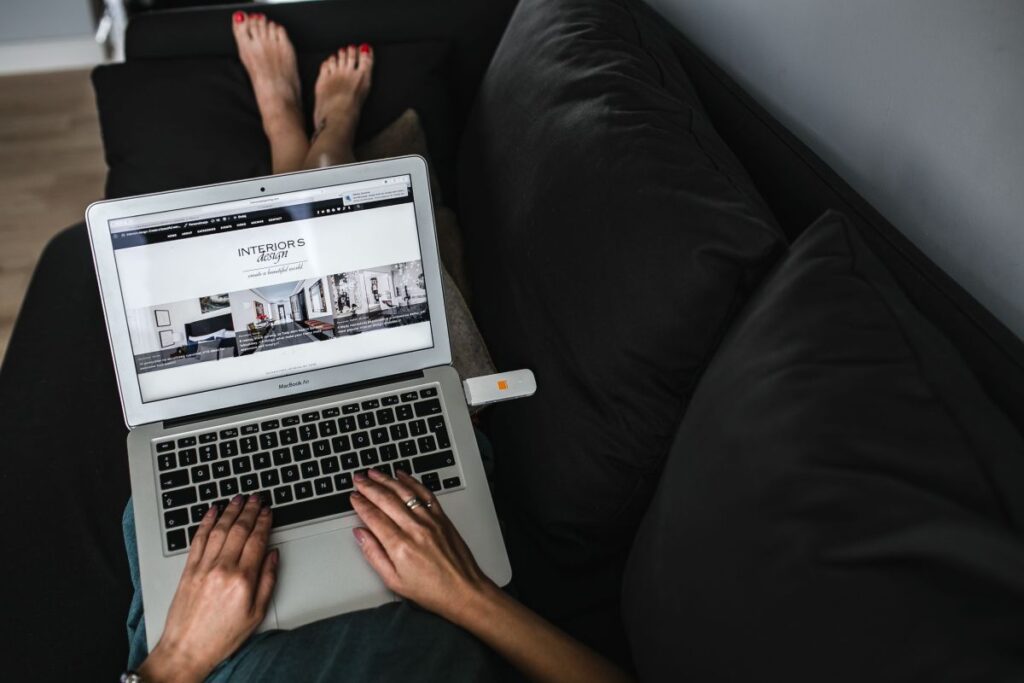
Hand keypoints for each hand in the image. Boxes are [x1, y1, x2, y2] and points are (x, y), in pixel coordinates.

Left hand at [139, 494, 278, 682]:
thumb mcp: (256, 613)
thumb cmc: (222, 637)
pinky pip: (198, 539)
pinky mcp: (188, 570)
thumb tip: (272, 555)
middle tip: (255, 497)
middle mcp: (222, 569)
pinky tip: (211, 512)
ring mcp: (203, 567)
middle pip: (239, 530)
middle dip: (249, 510)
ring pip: (219, 530)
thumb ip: (268, 581)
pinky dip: (206, 522)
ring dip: (230, 511)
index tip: (268, 511)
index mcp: (242, 580)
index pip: (256, 540)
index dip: (263, 522)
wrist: (186, 650)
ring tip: (238, 498)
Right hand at [350, 469, 494, 623]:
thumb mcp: (393, 580)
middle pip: (386, 500)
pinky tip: (402, 475)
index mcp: (399, 546)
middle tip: (358, 479)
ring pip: (404, 492)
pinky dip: (412, 482)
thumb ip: (374, 554)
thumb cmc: (431, 590)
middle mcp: (415, 529)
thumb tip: (360, 534)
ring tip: (374, 472)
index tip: (353, 497)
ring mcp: (430, 521)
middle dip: (369, 486)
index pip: (373, 517)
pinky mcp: (442, 518)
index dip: (360, 504)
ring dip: (386, 480)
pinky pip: (425, 494)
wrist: (463, 590)